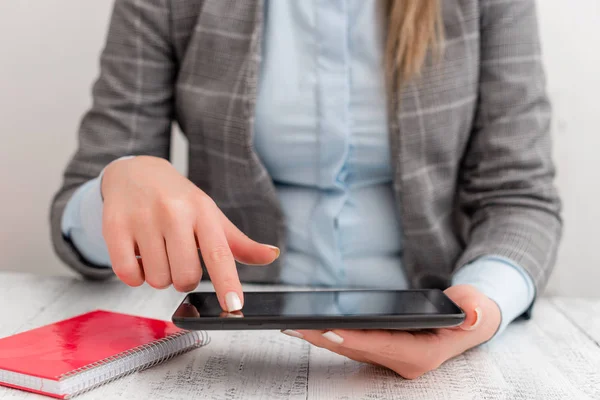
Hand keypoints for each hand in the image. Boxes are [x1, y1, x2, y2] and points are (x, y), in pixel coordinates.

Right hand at [101, 156, 279, 310]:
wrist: (136, 172)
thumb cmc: (178, 199)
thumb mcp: (210, 216)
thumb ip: (239, 243)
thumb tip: (271, 255)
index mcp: (203, 211)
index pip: (219, 253)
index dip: (227, 283)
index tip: (234, 307)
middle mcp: (174, 212)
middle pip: (185, 276)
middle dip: (183, 279)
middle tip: (179, 259)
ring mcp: (143, 218)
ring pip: (157, 279)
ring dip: (159, 276)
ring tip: (158, 252)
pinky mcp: (115, 226)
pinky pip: (128, 273)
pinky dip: (135, 275)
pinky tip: (139, 255)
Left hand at [285, 284, 500, 378]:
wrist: (468, 321)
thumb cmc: (470, 313)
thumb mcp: (477, 308)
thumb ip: (474, 311)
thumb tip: (472, 313)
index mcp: (422, 355)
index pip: (384, 346)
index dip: (357, 339)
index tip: (330, 331)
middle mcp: (404, 362)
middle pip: (359, 349)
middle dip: (328, 338)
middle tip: (298, 327)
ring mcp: (392, 358)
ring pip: (352, 349)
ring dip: (324, 339)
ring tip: (295, 326)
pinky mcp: (383, 351)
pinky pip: (353, 344)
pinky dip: (333, 336)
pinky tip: (312, 326)